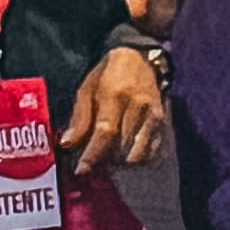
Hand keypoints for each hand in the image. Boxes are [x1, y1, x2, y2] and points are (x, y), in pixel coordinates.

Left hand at [62, 45, 169, 175]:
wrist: (140, 59)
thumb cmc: (108, 74)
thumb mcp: (87, 89)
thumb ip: (80, 117)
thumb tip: (67, 144)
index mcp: (114, 96)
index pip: (105, 132)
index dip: (93, 154)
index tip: (82, 170)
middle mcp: (137, 107)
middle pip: (122, 147)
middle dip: (105, 162)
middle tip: (93, 166)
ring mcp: (152, 115)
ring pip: (138, 152)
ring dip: (122, 162)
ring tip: (109, 161)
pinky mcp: (162, 121)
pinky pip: (151, 149)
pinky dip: (138, 158)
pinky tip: (126, 155)